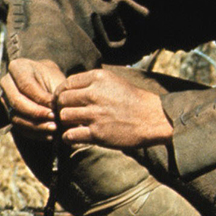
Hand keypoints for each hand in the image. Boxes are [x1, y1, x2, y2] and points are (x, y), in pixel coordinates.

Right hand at [0, 59, 64, 138]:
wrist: (48, 84)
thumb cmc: (55, 79)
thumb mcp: (57, 80)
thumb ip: (56, 93)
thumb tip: (58, 111)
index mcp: (18, 67)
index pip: (26, 86)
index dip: (40, 99)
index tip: (55, 106)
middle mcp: (7, 82)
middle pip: (17, 102)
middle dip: (37, 113)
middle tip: (54, 119)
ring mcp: (5, 100)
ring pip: (16, 117)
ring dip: (36, 126)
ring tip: (54, 129)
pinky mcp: (10, 114)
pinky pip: (18, 127)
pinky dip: (34, 133)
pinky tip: (49, 135)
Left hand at [55, 69, 173, 147]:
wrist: (153, 119)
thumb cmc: (135, 101)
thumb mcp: (115, 82)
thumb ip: (93, 83)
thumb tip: (72, 89)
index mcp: (98, 78)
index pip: (67, 83)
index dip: (62, 93)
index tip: (65, 101)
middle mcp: (94, 94)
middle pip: (62, 99)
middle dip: (62, 107)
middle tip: (68, 113)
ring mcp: (95, 114)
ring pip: (63, 116)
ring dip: (66, 122)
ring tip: (74, 124)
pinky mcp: (97, 133)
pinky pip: (69, 135)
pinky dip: (69, 137)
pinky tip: (76, 136)